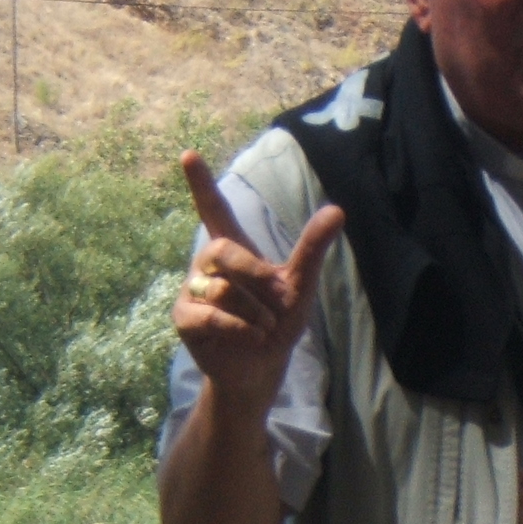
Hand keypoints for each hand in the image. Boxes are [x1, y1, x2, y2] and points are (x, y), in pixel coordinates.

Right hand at [173, 151, 345, 420]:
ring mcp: (192, 291)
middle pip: (224, 251)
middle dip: (255, 275)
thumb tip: (337, 210)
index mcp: (233, 250)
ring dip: (255, 312)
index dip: (201, 184)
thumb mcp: (299, 287)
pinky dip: (239, 327)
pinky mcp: (184, 318)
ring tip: (265, 328)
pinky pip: (210, 315)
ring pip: (222, 290)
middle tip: (277, 301)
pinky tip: (253, 336)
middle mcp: (207, 266)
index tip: (188, 154)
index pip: (214, 211)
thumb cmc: (277, 324)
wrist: (261, 368)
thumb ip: (312, 249)